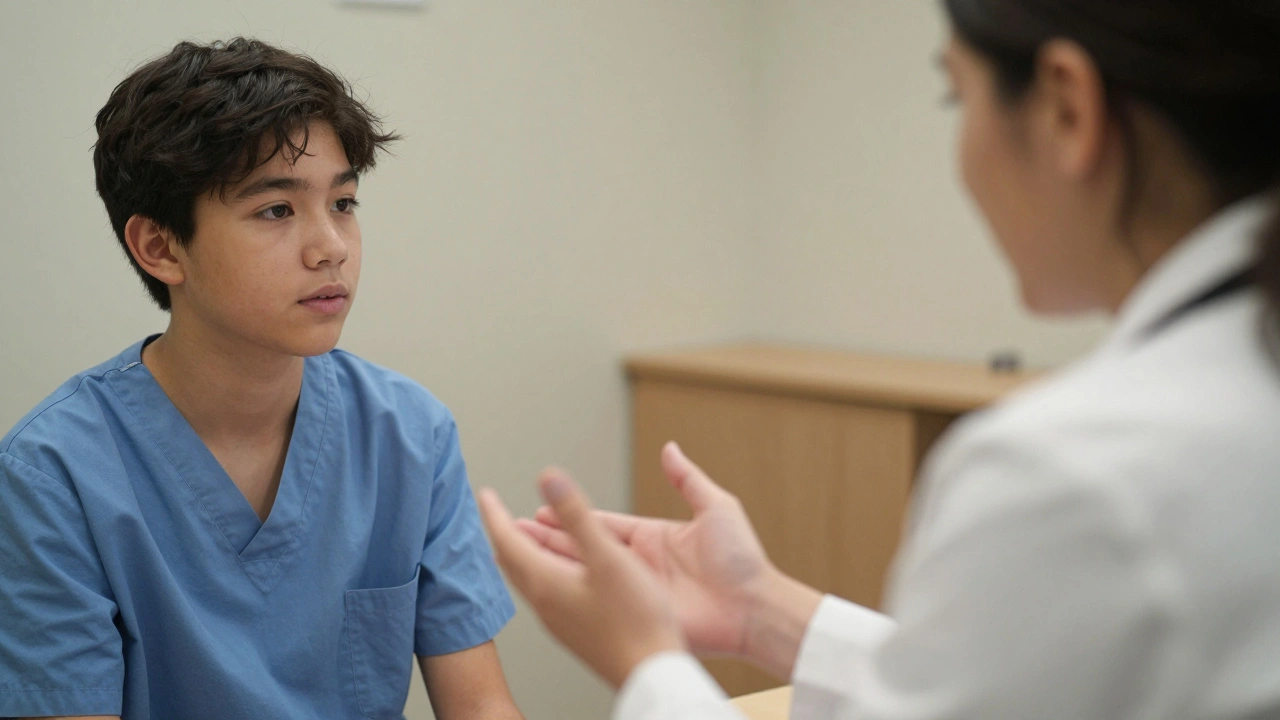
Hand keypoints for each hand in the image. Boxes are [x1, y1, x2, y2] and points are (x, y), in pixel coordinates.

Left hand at [478, 472, 684, 688]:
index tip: (484, 494)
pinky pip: (546, 593)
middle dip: (503, 533)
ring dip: (522, 553)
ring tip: (521, 538)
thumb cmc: (636, 620)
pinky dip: (541, 571)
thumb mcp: (607, 556)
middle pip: (513, 562)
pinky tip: (557, 574)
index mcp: (546, 582)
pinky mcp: (576, 630)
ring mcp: (560, 620)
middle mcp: (546, 603)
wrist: (651, 674)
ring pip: (529, 579)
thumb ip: (576, 515)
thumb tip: (548, 477)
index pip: (508, 540)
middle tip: (495, 514)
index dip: (495, 513)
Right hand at [516, 442, 775, 660]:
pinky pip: (597, 603)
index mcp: (652, 537)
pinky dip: (569, 596)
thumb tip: (670, 448)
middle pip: (583, 547)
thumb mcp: (716, 508)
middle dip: (547, 539)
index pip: (600, 523)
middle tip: (511, 529)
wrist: (754, 607)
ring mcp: (635, 591)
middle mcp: (638, 564)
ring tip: (515, 555)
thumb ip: (688, 479)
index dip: (570, 515)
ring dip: (549, 565)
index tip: (540, 508)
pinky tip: (544, 591)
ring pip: (582, 575)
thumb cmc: (742, 561)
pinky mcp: (638, 614)